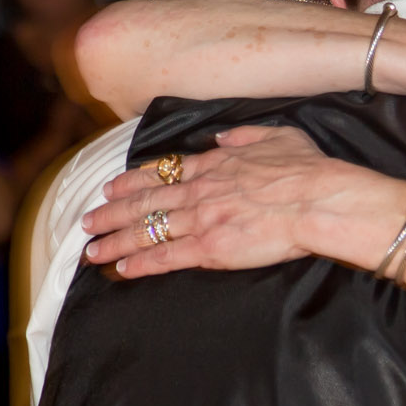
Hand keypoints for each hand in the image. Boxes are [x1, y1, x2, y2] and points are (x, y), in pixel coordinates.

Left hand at [80, 125, 334, 277]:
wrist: (319, 200)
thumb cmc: (309, 170)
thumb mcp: (279, 137)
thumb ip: (245, 137)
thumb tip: (222, 137)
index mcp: (215, 164)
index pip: (163, 172)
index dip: (133, 181)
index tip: (112, 186)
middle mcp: (200, 190)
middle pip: (144, 201)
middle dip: (111, 212)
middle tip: (87, 220)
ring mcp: (201, 219)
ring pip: (146, 229)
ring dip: (114, 239)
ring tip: (91, 248)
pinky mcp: (209, 248)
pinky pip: (165, 257)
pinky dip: (140, 262)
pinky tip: (121, 268)